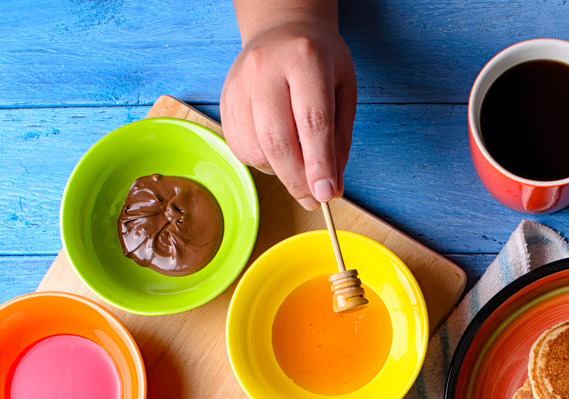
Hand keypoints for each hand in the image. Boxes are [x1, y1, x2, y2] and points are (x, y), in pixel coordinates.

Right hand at [221, 18, 355, 209]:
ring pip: (255, 149)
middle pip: (277, 140)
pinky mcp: (225, 100)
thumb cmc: (318, 61)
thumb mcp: (344, 90)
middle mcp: (266, 69)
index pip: (312, 122)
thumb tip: (330, 187)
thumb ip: (339, 140)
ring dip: (279, 171)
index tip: (326, 194)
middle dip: (296, 179)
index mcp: (305, 60)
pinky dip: (261, 161)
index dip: (319, 164)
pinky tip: (277, 150)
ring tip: (297, 163)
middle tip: (312, 198)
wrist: (281, 29)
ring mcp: (240, 84)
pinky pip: (240, 148)